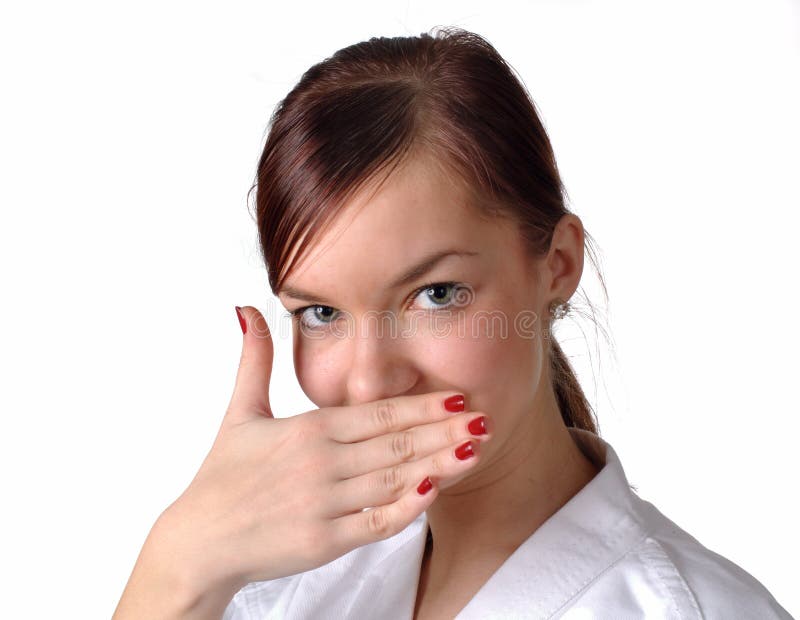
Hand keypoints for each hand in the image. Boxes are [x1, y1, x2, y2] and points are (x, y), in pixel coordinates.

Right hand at [114, 305, 491, 616]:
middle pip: (395, 444)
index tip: (458, 398)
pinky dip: (407, 508)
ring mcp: (324, 505)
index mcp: (308, 430)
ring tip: (474, 451)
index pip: (377, 413)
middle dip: (444, 432)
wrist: (200, 541)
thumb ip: (253, 360)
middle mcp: (321, 464)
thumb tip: (244, 309)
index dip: (421, 405)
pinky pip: (376, 523)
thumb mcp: (239, 412)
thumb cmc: (223, 476)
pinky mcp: (324, 541)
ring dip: (438, 464)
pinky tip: (434, 492)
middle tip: (484, 420)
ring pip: (394, 480)